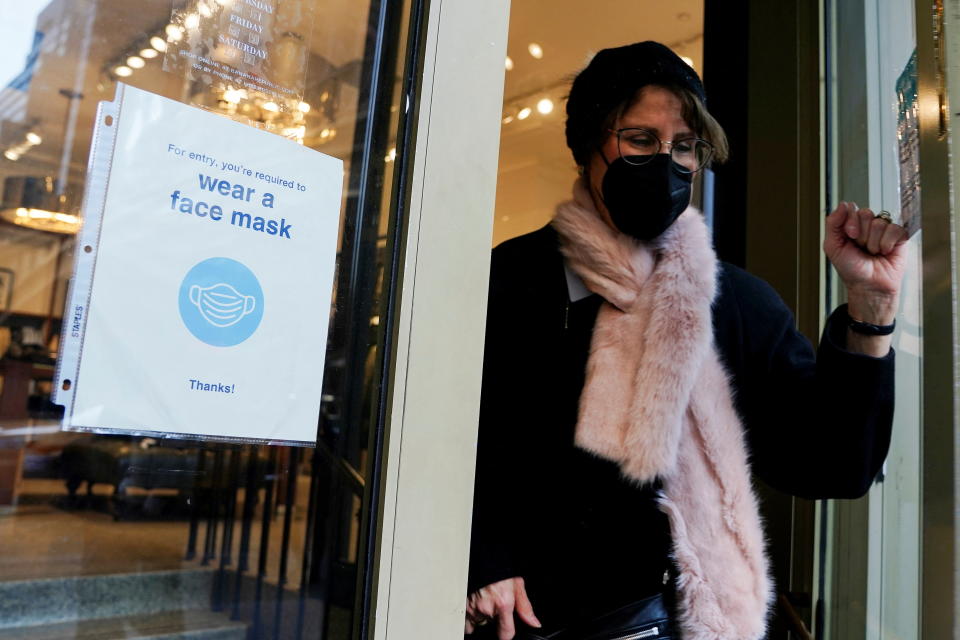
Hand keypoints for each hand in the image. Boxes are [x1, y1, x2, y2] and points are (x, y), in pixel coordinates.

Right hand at [465, 577, 541, 638]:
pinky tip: (472, 605)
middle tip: (492, 604)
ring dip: (479, 616)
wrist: (482, 557)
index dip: (506, 634)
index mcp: (503, 604)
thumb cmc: (500, 570)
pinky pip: (464, 619)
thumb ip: (525, 608)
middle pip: (490, 625)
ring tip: (482, 603)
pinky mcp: (463, 604)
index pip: (506, 634)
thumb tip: (534, 623)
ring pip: (476, 622)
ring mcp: (473, 607)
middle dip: (491, 618)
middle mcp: (487, 608)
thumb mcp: (517, 585)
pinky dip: (468, 615)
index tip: (505, 632)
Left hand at [823, 202, 907, 324]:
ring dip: (873, 242)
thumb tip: (843, 204)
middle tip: (861, 248)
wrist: (868, 286)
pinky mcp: (899, 236)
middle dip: (861, 234)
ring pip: (879, 223)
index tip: (850, 236)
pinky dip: (886, 244)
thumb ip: (833, 224)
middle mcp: (868, 225)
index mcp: (851, 225)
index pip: (851, 209)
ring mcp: (884, 229)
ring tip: (872, 253)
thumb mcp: (833, 246)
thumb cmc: (851, 269)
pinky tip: (884, 252)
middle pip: (865, 214)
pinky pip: (894, 229)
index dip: (850, 222)